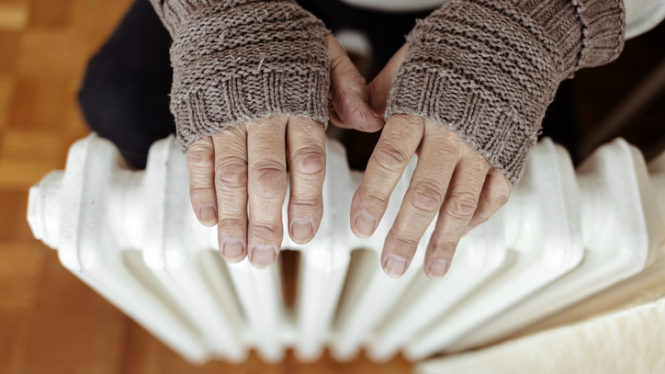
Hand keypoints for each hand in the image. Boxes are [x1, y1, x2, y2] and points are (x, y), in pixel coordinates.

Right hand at [186, 36, 381, 266]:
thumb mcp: (325, 54)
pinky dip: (200, 190)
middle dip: (265, 221)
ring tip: (235, 251)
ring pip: (229, 175)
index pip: (306, 161)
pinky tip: (206, 219)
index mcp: (299, 104)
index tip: (303, 235)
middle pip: (265, 177)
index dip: (305, 201)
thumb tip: (372, 122)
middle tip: (265, 257)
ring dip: (231, 217)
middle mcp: (262, 115)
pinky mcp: (198, 118)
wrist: (228, 9)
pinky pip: (197, 158)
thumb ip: (347, 89)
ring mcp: (227, 118)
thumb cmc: (282, 38)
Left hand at [351, 46, 512, 277]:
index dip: (374, 196)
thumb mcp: (409, 62)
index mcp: (420, 109)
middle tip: (390, 265)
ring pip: (462, 203)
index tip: (360, 227)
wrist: (517, 36)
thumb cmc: (455, 48)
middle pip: (426, 193)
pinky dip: (477, 219)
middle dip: (406, 234)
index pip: (390, 159)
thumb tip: (354, 119)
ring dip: (444, 241)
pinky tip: (459, 238)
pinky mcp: (510, 153)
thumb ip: (378, 93)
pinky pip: (495, 194)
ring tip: (430, 269)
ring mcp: (485, 147)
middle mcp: (452, 133)